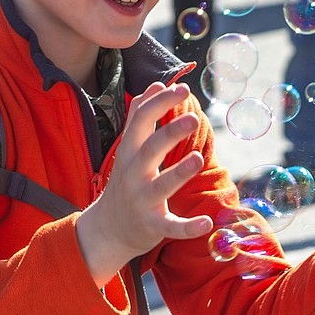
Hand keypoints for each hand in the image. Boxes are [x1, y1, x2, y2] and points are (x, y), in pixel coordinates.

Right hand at [75, 82, 210, 284]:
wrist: (107, 229)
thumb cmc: (125, 181)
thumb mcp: (127, 149)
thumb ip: (139, 117)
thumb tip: (155, 85)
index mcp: (129, 152)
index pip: (140, 121)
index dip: (159, 103)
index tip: (181, 88)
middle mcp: (133, 174)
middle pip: (150, 149)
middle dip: (169, 133)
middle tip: (192, 117)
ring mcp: (142, 200)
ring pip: (161, 186)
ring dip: (179, 172)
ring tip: (198, 158)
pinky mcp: (152, 225)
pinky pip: (171, 226)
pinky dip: (188, 226)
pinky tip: (206, 223)